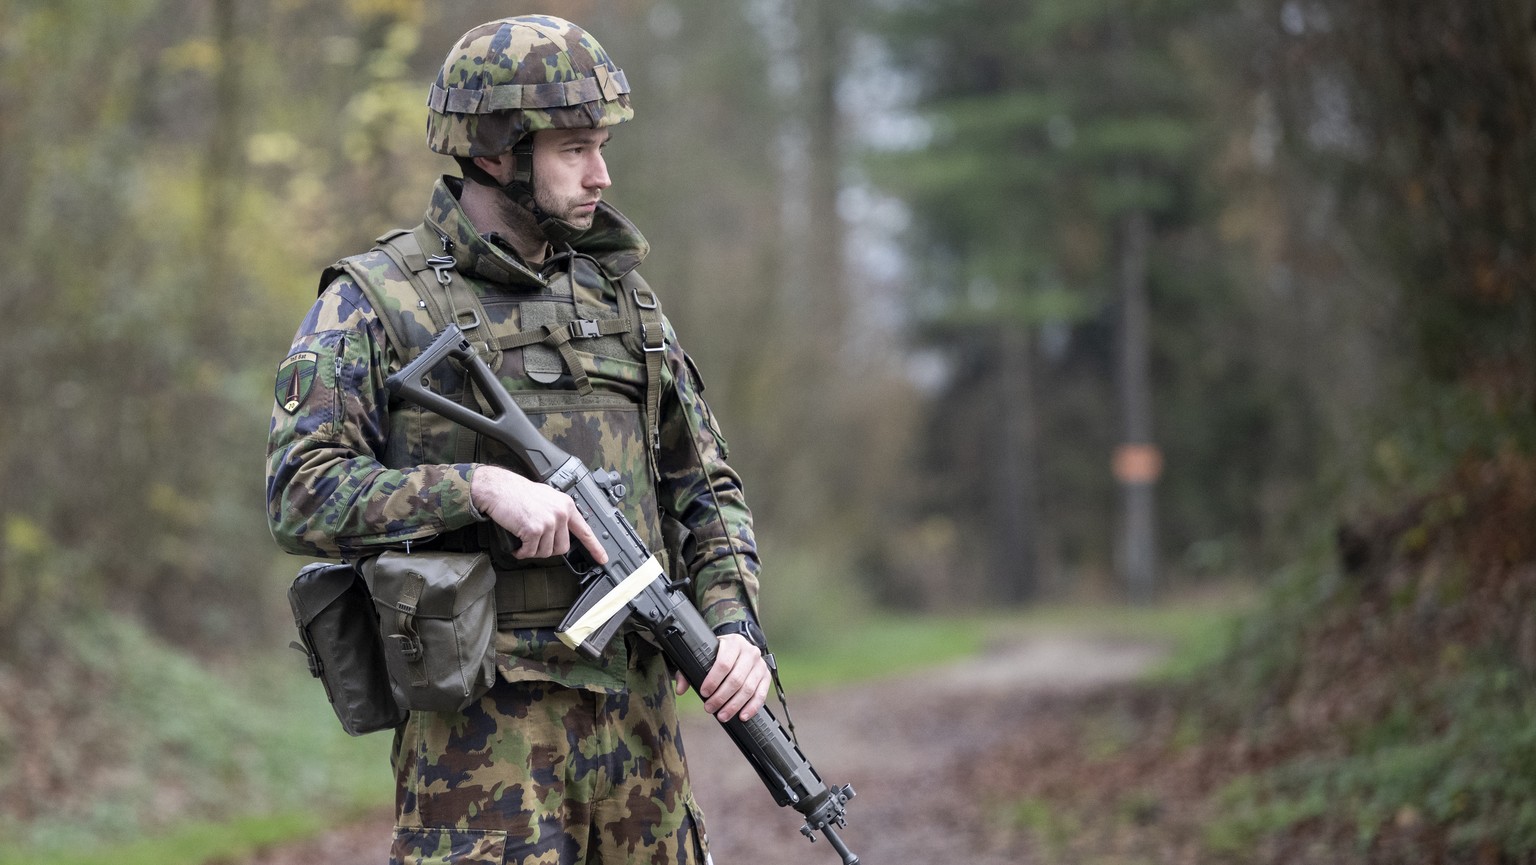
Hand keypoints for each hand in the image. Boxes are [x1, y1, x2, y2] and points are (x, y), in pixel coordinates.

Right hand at [470, 465, 607, 563]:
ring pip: (545, 552)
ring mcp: (548, 522)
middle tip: (534, 542)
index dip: (595, 547)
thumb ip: (557, 512)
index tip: (602, 558)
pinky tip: (517, 544)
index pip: (584, 530)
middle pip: (562, 548)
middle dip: (547, 549)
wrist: (499, 488)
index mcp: (566, 506)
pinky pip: (530, 552)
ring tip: (523, 540)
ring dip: (532, 551)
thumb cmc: (518, 492)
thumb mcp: (547, 497)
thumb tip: (561, 530)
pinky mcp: (534, 530)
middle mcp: (560, 514)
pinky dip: (521, 551)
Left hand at [675, 633, 769, 721]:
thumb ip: (688, 670)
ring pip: (748, 688)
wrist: (739, 648)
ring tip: (722, 715)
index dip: (713, 681)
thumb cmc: (718, 653)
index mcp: (733, 643)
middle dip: (721, 697)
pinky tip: (742, 715)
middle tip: (710, 708)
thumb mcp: (703, 655)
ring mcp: (760, 664)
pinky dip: (752, 707)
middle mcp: (749, 652)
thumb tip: (680, 689)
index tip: (704, 693)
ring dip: (734, 705)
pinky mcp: (766, 676)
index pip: (724, 663)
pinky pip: (761, 694)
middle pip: (736, 679)